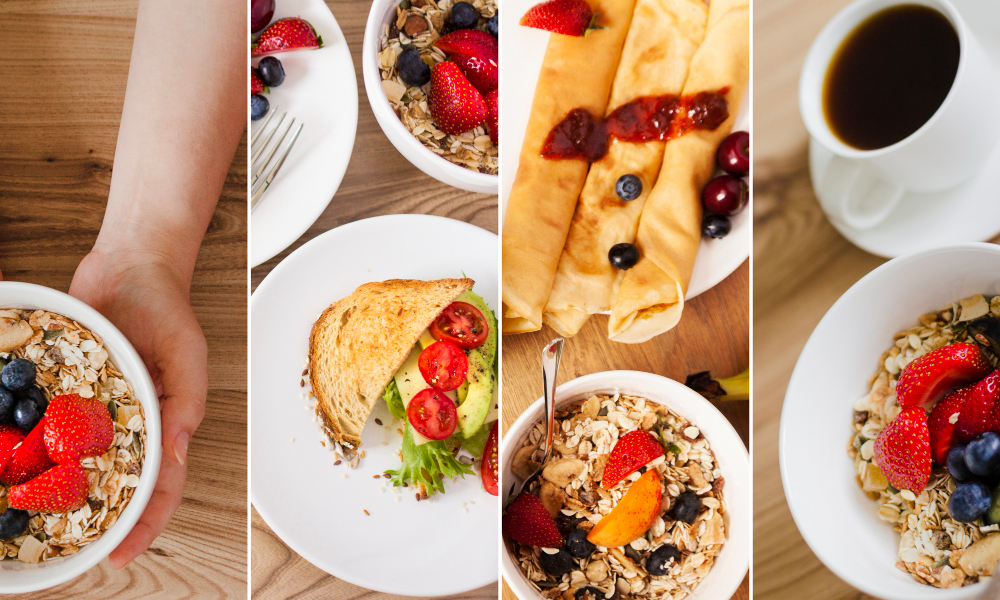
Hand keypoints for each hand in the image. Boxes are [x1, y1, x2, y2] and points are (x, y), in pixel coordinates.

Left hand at [69, 248, 206, 568]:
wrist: (128, 266)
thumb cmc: (167, 307)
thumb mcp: (188, 351)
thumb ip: (188, 399)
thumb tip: (177, 449)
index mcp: (166, 422)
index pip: (162, 485)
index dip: (145, 523)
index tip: (122, 554)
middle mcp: (132, 423)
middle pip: (119, 485)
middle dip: (103, 522)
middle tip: (78, 554)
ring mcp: (99, 411)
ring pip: (83, 464)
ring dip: (68, 495)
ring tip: (43, 525)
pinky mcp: (69, 392)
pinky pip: (53, 427)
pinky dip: (40, 451)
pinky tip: (21, 467)